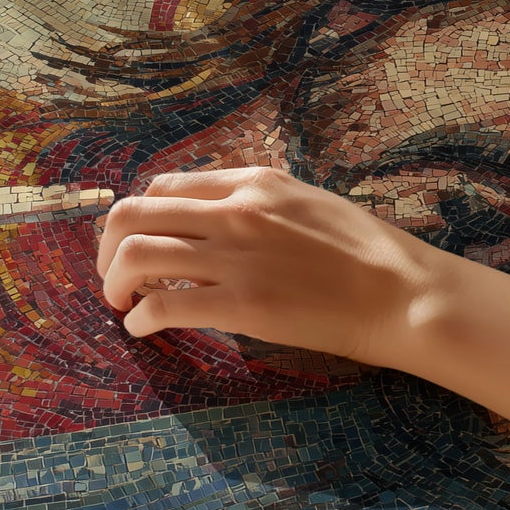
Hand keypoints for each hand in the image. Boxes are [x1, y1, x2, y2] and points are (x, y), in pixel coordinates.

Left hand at [96, 167, 446, 365]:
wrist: (402, 293)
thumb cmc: (365, 253)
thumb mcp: (307, 202)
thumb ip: (258, 204)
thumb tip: (216, 219)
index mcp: (252, 182)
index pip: (165, 186)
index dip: (140, 216)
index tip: (137, 242)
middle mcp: (234, 210)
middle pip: (133, 213)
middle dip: (108, 246)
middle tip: (112, 275)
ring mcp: (235, 257)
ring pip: (136, 254)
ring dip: (114, 281)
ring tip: (121, 302)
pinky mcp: (241, 304)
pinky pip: (163, 304)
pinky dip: (140, 317)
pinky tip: (143, 328)